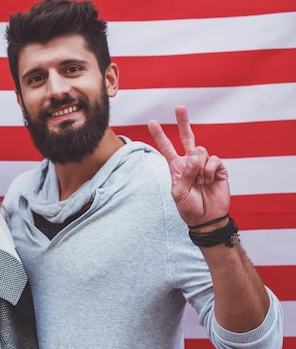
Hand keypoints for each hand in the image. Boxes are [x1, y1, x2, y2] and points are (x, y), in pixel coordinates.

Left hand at [148, 105, 230, 227]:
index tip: (152, 122)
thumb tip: (193, 158)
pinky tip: (209, 181)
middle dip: (183, 122)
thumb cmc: (189, 207)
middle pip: (187, 137)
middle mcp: (190, 163)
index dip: (159, 135)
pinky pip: (213, 159)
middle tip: (180, 107)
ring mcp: (204, 164)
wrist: (207, 218)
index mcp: (176, 167)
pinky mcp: (218, 168)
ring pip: (200, 150)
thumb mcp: (178, 193)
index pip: (166, 148)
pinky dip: (209, 170)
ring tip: (200, 182)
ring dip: (198, 167)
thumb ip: (184, 175)